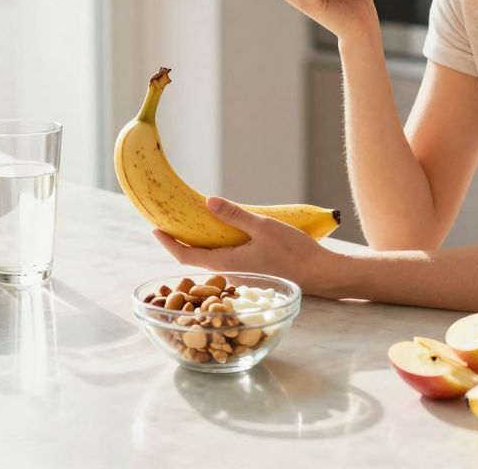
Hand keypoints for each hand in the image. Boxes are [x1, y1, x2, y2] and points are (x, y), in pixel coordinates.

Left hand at [152, 196, 339, 295]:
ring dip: (205, 243)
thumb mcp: (263, 227)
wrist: (322, 275)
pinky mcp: (255, 274)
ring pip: (215, 259)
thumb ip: (235, 216)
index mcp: (227, 264)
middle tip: (175, 220)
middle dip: (184, 241)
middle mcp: (230, 274)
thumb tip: (207, 202)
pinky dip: (222, 246)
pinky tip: (230, 233)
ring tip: (200, 222)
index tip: (155, 229)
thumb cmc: (294, 252)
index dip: (169, 243)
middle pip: (198, 259)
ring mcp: (242, 276)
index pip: (186, 256)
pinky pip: (230, 260)